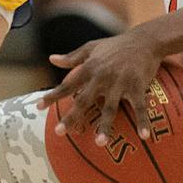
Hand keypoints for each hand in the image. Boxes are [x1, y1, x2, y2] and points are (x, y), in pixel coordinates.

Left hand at [46, 30, 164, 141]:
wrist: (145, 39)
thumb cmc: (116, 45)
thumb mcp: (91, 47)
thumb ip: (72, 57)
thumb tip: (51, 59)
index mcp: (89, 67)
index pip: (67, 84)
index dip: (53, 95)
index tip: (38, 107)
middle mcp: (102, 75)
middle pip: (84, 100)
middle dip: (72, 116)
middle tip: (59, 132)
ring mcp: (120, 81)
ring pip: (111, 107)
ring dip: (106, 126)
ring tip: (99, 143)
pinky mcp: (138, 85)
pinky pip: (139, 106)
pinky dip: (143, 121)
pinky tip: (144, 136)